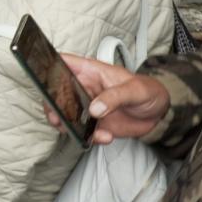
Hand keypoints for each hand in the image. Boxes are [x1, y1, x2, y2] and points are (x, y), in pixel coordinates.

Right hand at [52, 54, 169, 144]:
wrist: (160, 113)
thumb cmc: (148, 91)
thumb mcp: (135, 90)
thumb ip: (115, 97)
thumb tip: (95, 108)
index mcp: (91, 71)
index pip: (64, 63)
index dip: (49, 66)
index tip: (42, 79)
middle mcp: (84, 88)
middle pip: (56, 92)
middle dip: (52, 106)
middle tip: (57, 117)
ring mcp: (87, 107)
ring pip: (64, 115)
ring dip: (68, 126)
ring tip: (81, 132)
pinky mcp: (94, 124)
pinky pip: (82, 132)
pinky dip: (90, 138)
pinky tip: (105, 137)